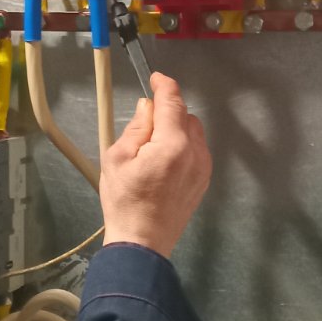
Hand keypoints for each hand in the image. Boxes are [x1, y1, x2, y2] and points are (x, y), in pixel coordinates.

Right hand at [99, 73, 210, 258]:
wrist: (142, 242)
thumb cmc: (124, 202)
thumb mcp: (117, 158)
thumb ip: (136, 127)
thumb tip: (147, 107)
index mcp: (172, 145)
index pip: (173, 102)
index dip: (164, 85)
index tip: (155, 78)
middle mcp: (195, 153)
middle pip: (185, 115)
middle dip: (167, 111)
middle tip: (143, 126)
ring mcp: (203, 168)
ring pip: (193, 131)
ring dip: (175, 128)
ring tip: (151, 147)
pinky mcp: (204, 180)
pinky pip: (197, 149)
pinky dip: (182, 145)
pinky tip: (163, 161)